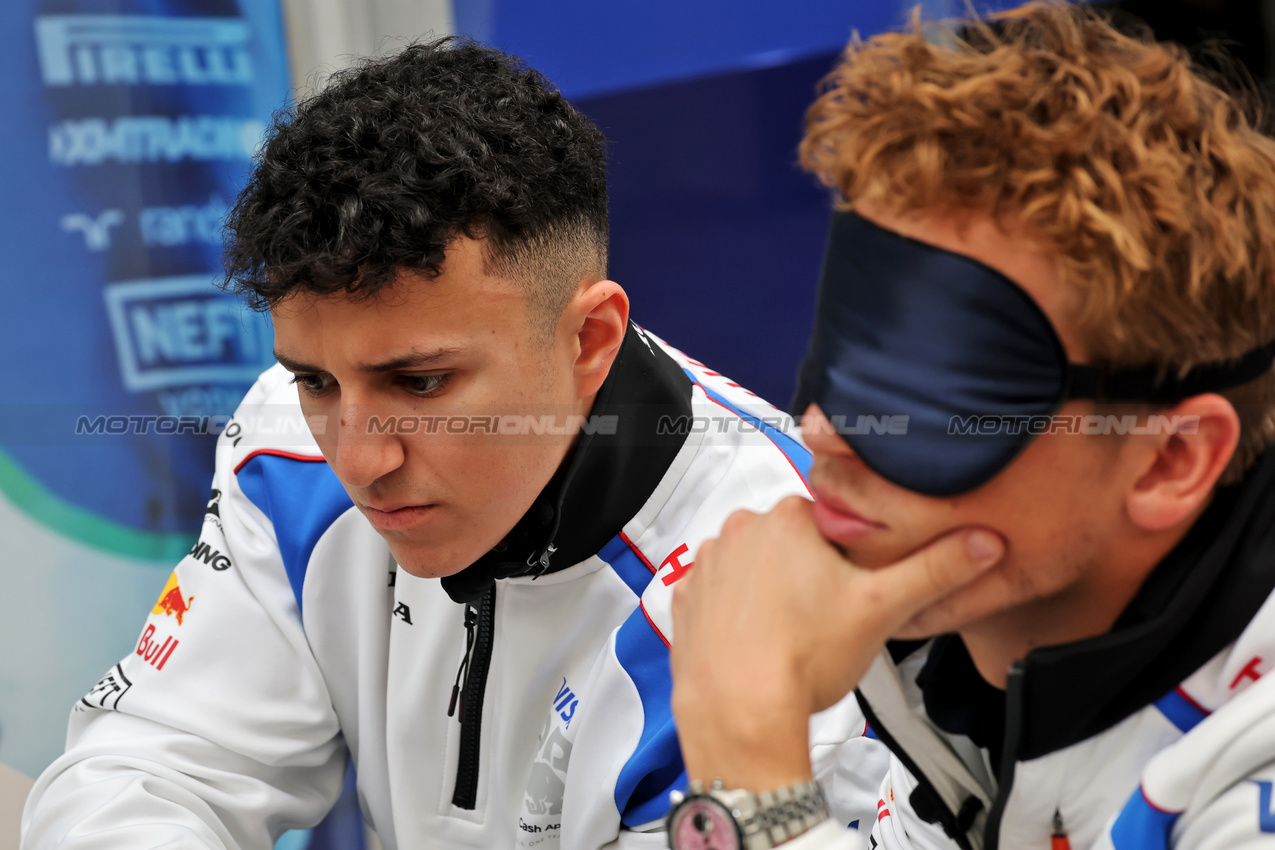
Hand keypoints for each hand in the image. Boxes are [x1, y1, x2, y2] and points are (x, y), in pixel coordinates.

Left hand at [669, 496, 1002, 789]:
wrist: (740, 711)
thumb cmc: (803, 659)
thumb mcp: (884, 608)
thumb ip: (936, 569)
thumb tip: (983, 542)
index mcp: (790, 517)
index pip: (831, 518)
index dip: (849, 555)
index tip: (852, 587)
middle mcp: (741, 530)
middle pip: (791, 539)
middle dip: (810, 569)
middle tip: (826, 615)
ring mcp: (708, 563)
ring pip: (754, 564)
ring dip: (771, 587)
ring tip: (792, 631)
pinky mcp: (686, 598)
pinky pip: (719, 591)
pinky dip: (736, 610)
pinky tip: (758, 637)